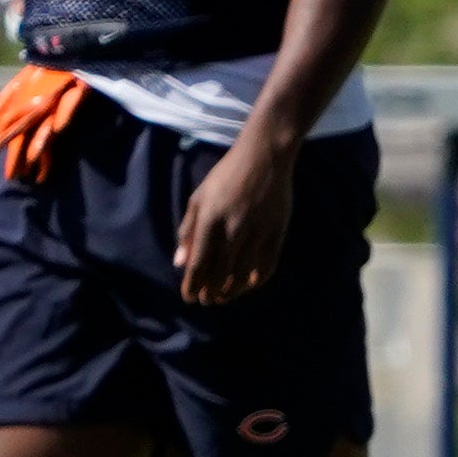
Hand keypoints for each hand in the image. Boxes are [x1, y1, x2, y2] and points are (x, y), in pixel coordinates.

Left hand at [175, 127, 303, 306]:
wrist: (265, 156)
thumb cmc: (226, 175)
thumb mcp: (199, 197)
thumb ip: (188, 230)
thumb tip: (180, 263)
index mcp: (210, 219)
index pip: (199, 263)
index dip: (193, 284)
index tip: (189, 297)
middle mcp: (233, 228)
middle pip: (220, 272)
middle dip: (210, 291)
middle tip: (206, 300)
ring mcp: (258, 231)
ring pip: (242, 273)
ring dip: (231, 291)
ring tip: (223, 298)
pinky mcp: (277, 231)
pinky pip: (267, 265)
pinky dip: (256, 281)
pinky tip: (248, 286)